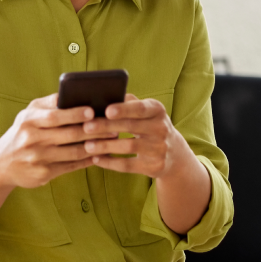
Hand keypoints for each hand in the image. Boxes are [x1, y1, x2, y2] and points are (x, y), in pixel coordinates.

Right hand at [0, 94, 118, 189]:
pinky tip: (100, 155)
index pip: (54, 116)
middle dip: (94, 130)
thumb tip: (74, 92)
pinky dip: (87, 161)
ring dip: (95, 146)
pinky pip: (71, 167)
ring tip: (112, 139)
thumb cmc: (22, 132)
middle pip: (68, 135)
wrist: (2, 163)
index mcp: (29, 121)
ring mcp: (38, 159)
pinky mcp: (44, 175)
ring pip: (73, 153)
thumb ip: (49, 103)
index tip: (92, 111)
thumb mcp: (28, 114)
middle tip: (114, 126)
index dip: (74, 114)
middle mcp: (32, 140)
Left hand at [81, 94, 197, 180]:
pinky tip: (96, 159)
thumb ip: (129, 103)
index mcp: (157, 110)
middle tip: (86, 127)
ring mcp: (159, 149)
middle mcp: (161, 128)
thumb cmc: (149, 125)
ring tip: (87, 145)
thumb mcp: (146, 112)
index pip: (140, 108)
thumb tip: (105, 95)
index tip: (107, 110)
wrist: (173, 153)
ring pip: (128, 147)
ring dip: (105, 146)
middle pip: (131, 127)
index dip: (124, 109)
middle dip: (106, 127)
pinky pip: (128, 165)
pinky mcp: (154, 166)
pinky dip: (110, 162)